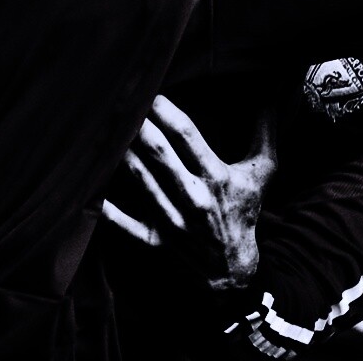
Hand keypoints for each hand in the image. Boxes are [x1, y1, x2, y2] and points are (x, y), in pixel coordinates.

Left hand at [103, 94, 276, 290]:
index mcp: (218, 176)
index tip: (153, 94)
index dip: (168, 114)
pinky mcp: (155, 239)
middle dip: (140, 127)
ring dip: (123, 154)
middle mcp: (194, 197)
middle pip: (160, 155)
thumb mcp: (264, 171)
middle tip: (122, 104)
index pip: (189, 137)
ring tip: (107, 129)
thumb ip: (266, 133)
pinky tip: (90, 188)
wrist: (233, 268)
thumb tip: (272, 97)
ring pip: (141, 180)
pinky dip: (106, 208)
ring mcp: (172, 220)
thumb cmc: (246, 210)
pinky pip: (125, 224)